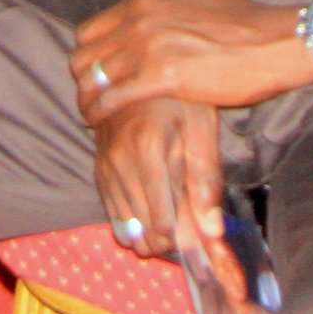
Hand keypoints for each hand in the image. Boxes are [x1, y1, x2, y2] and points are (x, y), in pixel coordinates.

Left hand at [72, 0, 312, 123]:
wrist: (274, 42)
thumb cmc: (238, 17)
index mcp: (143, 0)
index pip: (88, 31)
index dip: (86, 56)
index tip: (93, 73)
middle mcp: (140, 21)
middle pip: (84, 56)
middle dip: (81, 80)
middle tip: (91, 98)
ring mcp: (149, 48)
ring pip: (93, 79)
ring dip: (86, 100)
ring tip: (92, 115)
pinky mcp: (162, 78)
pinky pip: (113, 98)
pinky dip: (101, 112)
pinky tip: (103, 124)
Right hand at [89, 94, 221, 261]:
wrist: (138, 71)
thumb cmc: (178, 97)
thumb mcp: (203, 127)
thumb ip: (207, 179)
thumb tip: (212, 233)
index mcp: (149, 150)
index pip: (164, 224)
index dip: (188, 241)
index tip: (206, 237)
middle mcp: (120, 163)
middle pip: (146, 234)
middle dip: (172, 242)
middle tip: (194, 228)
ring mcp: (106, 168)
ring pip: (128, 231)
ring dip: (154, 236)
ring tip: (178, 219)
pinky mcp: (99, 171)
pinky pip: (114, 217)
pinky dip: (137, 225)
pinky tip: (156, 212)